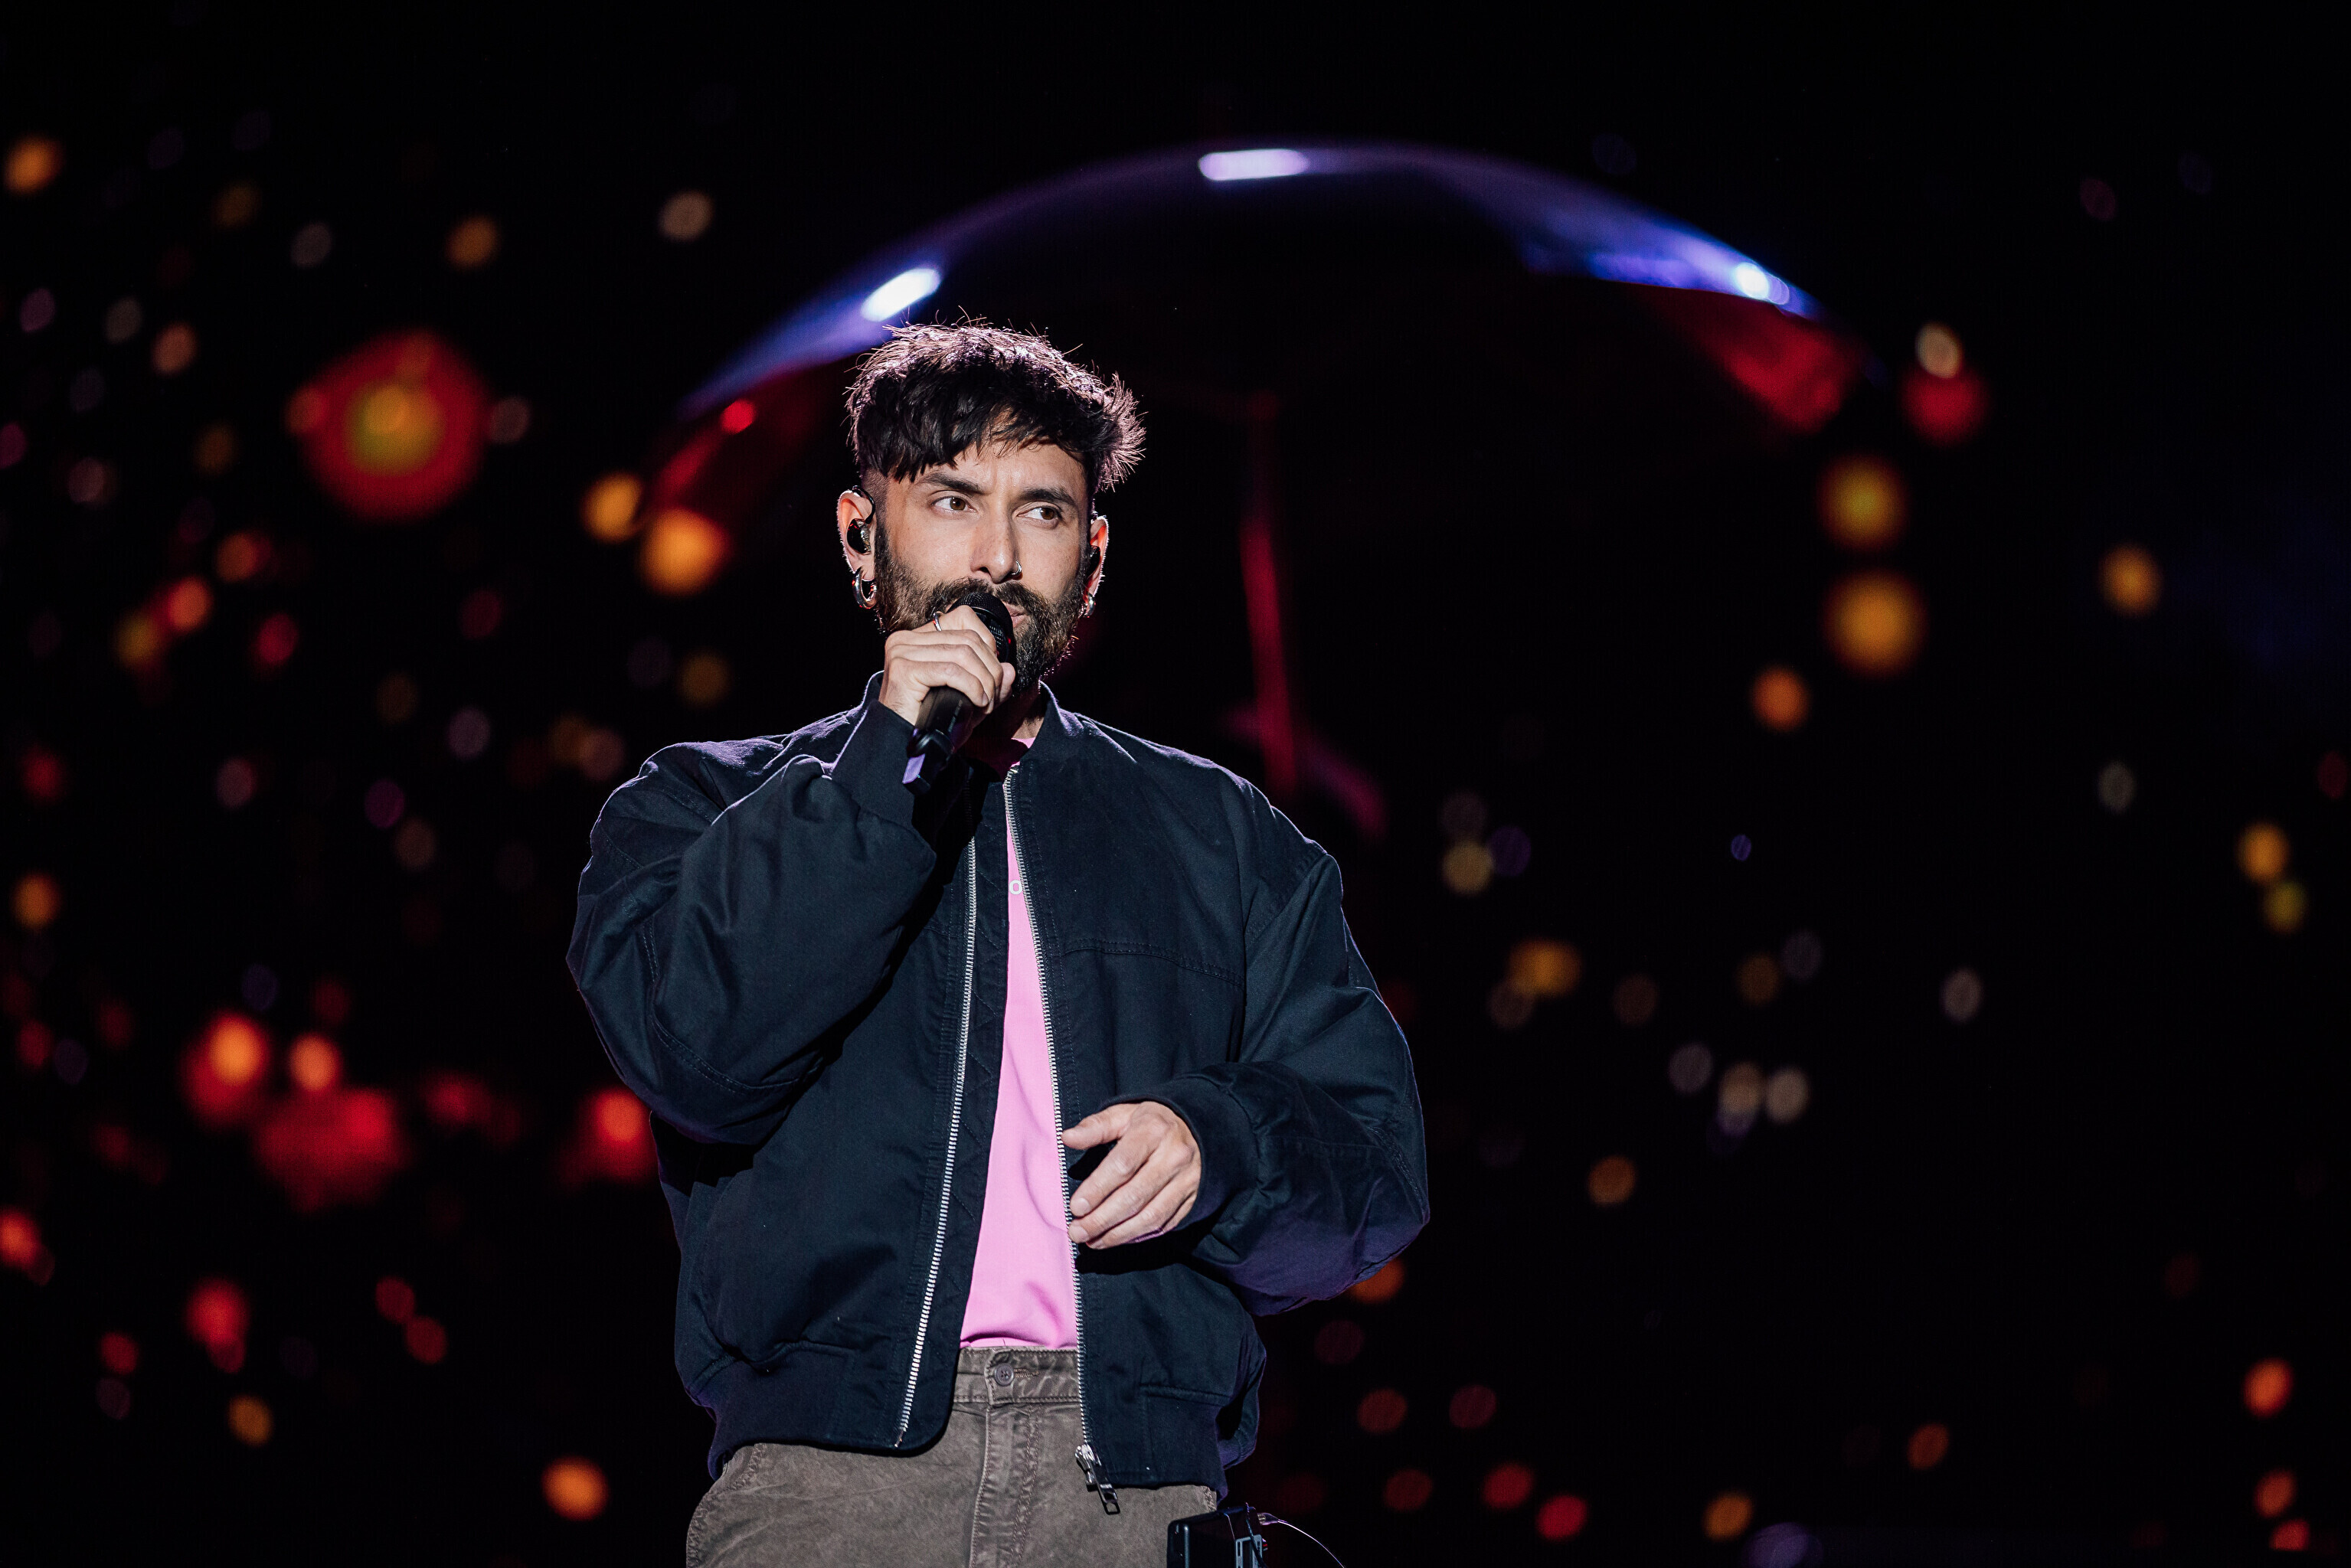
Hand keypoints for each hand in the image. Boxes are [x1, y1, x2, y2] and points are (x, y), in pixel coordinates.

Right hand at [879, 605, 1015, 729]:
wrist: (901, 745)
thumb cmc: (929, 722)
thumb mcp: (966, 698)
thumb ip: (988, 682)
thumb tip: (1010, 669)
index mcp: (918, 637)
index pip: (963, 618)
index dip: (987, 642)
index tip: (992, 672)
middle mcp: (907, 639)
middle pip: (968, 639)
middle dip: (990, 669)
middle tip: (992, 696)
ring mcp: (902, 652)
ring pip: (963, 653)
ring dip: (984, 681)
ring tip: (985, 703)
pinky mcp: (903, 669)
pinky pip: (951, 671)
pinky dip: (972, 687)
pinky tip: (977, 702)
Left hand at [1062, 1102, 1200, 1247]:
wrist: (1198, 1128)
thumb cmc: (1151, 1123)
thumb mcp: (1124, 1114)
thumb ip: (1095, 1127)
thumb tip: (1068, 1138)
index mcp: (1154, 1131)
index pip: (1123, 1165)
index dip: (1097, 1189)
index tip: (1075, 1207)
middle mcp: (1174, 1157)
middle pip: (1135, 1196)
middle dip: (1102, 1219)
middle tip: (1077, 1232)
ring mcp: (1187, 1181)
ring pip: (1150, 1216)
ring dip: (1117, 1234)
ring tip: (1092, 1241)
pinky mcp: (1193, 1199)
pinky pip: (1164, 1225)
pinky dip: (1137, 1236)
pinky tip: (1115, 1238)